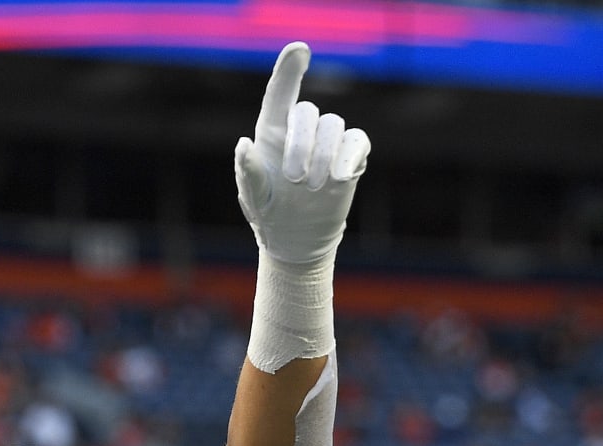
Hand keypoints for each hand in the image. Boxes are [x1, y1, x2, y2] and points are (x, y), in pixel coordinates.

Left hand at [235, 42, 370, 265]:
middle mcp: (301, 130)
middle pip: (308, 112)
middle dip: (302, 143)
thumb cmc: (270, 212)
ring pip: (333, 125)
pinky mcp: (350, 156)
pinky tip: (338, 176)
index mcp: (272, 131)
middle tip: (295, 178)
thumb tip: (244, 145)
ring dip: (323, 155)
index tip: (300, 49)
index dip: (290, 69)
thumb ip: (250, 172)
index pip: (280, 93)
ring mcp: (328, 142)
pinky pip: (358, 140)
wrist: (299, 238)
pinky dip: (350, 155)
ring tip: (313, 186)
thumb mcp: (254, 197)